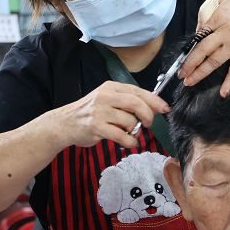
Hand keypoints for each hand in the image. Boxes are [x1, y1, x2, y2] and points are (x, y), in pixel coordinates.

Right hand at [51, 81, 169, 149]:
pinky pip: (122, 135)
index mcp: (110, 87)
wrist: (64, 124)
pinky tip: (129, 142)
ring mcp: (100, 112)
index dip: (154, 100)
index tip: (165, 108)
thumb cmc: (89, 113)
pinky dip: (130, 141)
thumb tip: (154, 107)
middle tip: (149, 123)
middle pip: (136, 103)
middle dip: (148, 115)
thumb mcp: (107, 100)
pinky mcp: (97, 127)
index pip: (137, 91)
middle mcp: (105, 96)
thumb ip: (127, 101)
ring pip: (130, 121)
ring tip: (130, 133)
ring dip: (135, 130)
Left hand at [177, 0, 229, 96]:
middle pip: (203, 49)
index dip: (191, 45)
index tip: (184, 55)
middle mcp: (226, 32)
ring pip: (214, 62)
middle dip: (189, 63)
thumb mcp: (223, 1)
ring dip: (200, 73)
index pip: (199, 33)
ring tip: (190, 81)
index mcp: (219, 17)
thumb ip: (207, 11)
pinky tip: (223, 93)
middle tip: (181, 73)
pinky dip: (229, 83)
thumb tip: (198, 30)